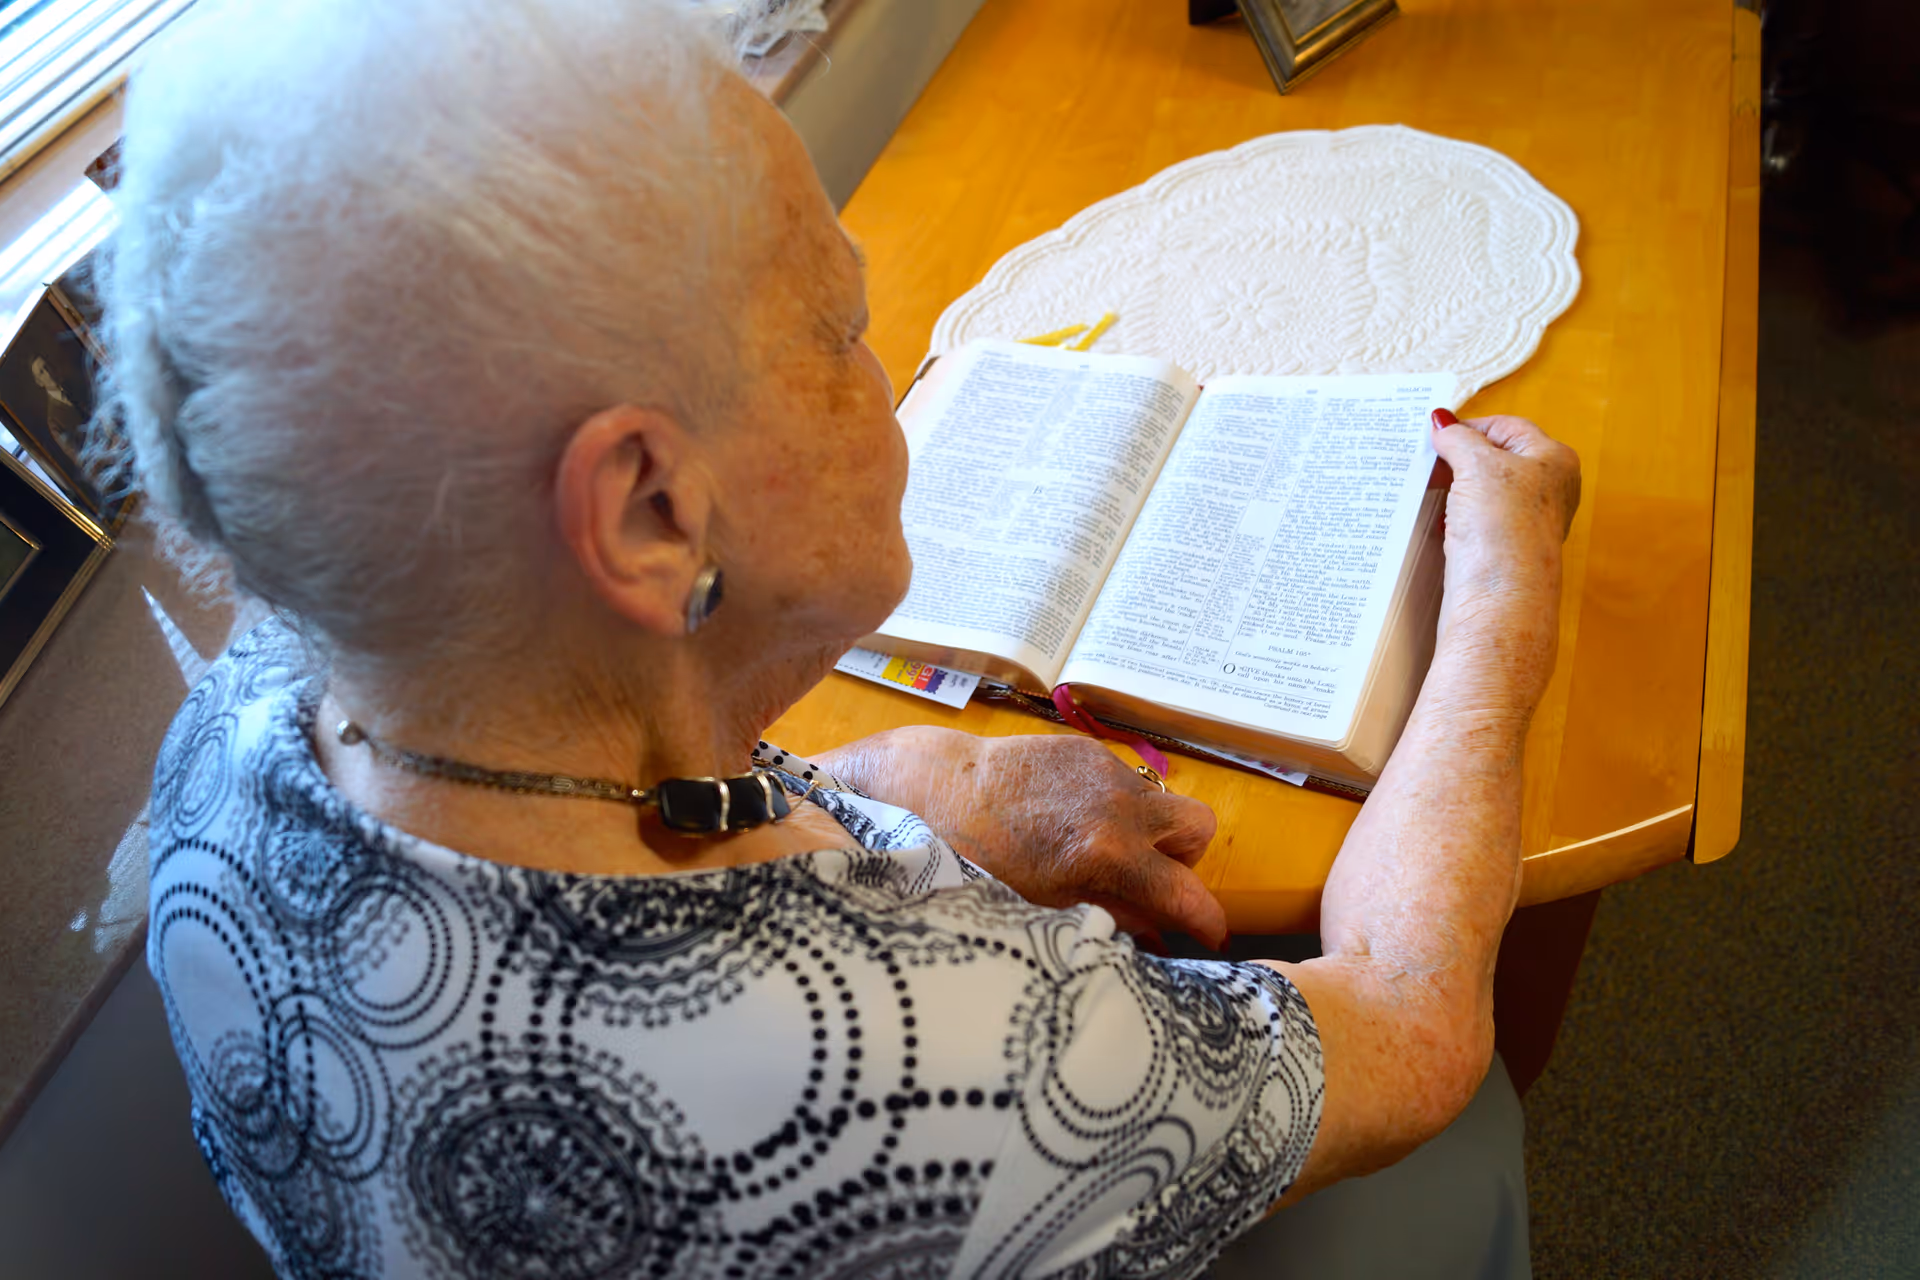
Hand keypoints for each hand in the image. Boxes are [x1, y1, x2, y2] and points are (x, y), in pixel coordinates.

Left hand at [814, 727, 1225, 948]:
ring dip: (1146, 827)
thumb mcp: (1049, 905)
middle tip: (1148, 875)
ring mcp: (1107, 771)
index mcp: (1111, 854)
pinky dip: (1110, 802)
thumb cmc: (982, 860)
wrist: (939, 789)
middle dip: (1183, 856)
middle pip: (1198, 828)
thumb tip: (1158, 939)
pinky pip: (1124, 780)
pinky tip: (1067, 816)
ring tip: (1097, 846)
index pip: (1188, 894)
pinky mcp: (1087, 749)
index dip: (1208, 921)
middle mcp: (1121, 806)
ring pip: (1160, 800)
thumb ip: (1114, 917)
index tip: (1208, 936)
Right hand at [1429, 411, 1581, 713]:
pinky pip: (1477, 520)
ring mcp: (1528, 521)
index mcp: (1555, 459)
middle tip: (1428, 462)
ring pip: (1484, 490)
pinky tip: (1441, 522)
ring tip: (1431, 490)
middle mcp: (1548, 489)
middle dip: (1460, 459)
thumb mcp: (1478, 467)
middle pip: (1495, 458)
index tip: (1435, 436)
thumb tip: (1441, 421)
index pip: (1506, 427)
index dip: (1468, 428)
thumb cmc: (1503, 530)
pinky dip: (1457, 516)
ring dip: (1456, 488)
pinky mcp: (1506, 549)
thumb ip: (1458, 438)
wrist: (1500, 601)